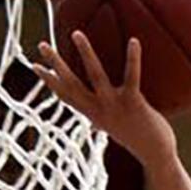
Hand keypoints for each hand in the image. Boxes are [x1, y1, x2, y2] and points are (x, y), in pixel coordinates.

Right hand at [33, 33, 175, 165]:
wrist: (156, 155)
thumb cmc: (138, 139)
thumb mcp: (113, 130)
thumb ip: (100, 124)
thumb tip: (92, 126)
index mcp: (93, 115)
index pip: (65, 96)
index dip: (49, 81)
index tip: (34, 65)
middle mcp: (99, 110)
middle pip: (72, 84)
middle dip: (56, 64)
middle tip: (42, 44)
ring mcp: (115, 106)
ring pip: (96, 76)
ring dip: (85, 54)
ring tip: (76, 34)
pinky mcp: (134, 103)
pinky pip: (132, 77)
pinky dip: (133, 59)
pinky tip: (134, 41)